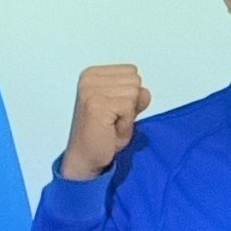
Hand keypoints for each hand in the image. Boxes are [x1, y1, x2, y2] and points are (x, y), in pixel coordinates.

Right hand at [58, 64, 148, 180]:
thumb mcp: (125, 108)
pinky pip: (129, 107)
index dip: (129, 95)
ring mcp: (91, 90)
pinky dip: (125, 123)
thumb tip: (144, 91)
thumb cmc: (103, 134)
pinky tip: (110, 130)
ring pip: (134, 93)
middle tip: (112, 120)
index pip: (131, 71)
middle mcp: (89, 79)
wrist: (86, 159)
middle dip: (130, 104)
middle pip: (135, 81)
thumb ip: (136, 95)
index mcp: (92, 74)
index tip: (112, 110)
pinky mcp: (96, 104)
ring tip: (111, 124)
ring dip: (128, 115)